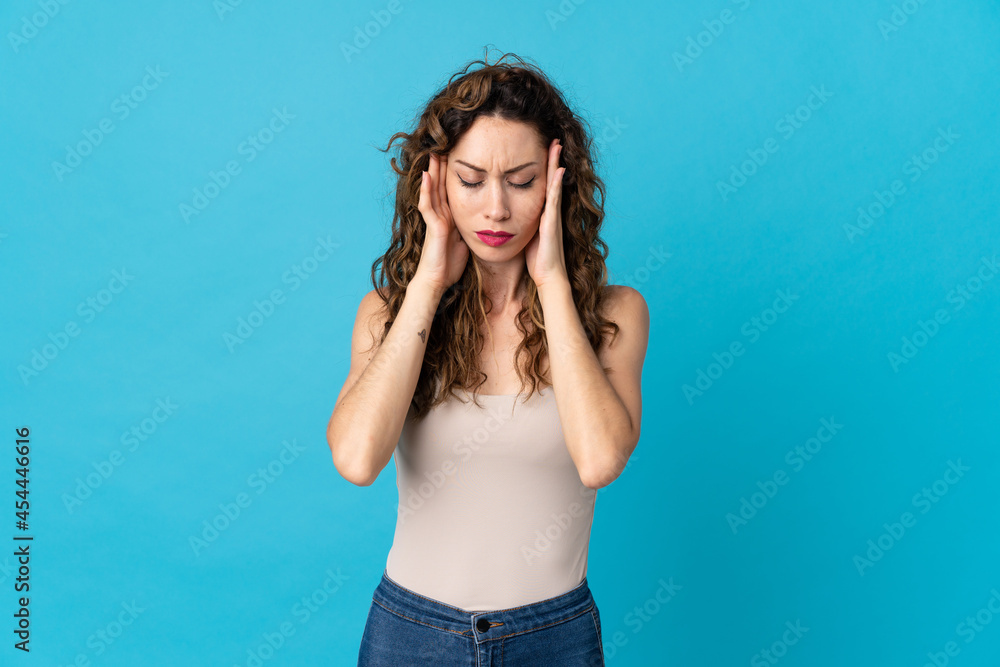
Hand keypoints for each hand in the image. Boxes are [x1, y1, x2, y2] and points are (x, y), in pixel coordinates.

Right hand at [413, 153, 469, 293]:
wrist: (438, 282)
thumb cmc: (450, 266)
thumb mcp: (465, 242)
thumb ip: (469, 230)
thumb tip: (482, 222)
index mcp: (450, 218)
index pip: (451, 191)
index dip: (453, 175)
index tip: (459, 157)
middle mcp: (440, 216)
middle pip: (441, 186)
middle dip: (442, 167)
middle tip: (443, 146)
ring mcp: (435, 220)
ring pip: (432, 191)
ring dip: (432, 172)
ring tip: (433, 153)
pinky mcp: (433, 227)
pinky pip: (427, 206)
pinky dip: (426, 191)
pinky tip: (426, 176)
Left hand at [524, 138, 568, 290]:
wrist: (547, 276)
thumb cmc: (536, 259)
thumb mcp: (525, 234)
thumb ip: (521, 222)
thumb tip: (507, 215)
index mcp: (541, 212)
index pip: (540, 184)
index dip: (540, 167)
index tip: (539, 149)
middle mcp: (549, 210)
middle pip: (549, 178)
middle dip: (551, 159)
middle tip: (551, 138)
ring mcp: (552, 215)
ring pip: (553, 184)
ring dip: (555, 164)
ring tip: (556, 145)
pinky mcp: (552, 222)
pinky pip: (553, 199)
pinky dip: (555, 184)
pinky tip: (558, 170)